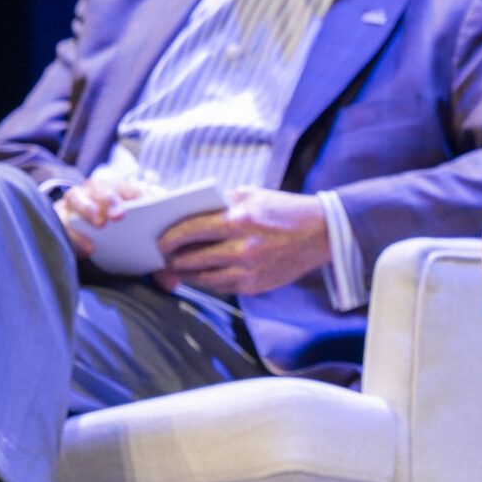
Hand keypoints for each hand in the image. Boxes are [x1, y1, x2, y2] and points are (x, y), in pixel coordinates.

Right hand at [57, 164, 158, 259]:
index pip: (126, 186)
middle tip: (119, 215)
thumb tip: (169, 270)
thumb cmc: (116, 232)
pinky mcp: (57, 217)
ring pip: (76, 197)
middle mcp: (92, 191)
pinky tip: (88, 248)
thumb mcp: (134, 231)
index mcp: (115, 189)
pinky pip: (61, 223)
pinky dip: (74, 235)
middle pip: (101, 188)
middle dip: (111, 199)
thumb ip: (150, 237)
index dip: (135, 192)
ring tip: (99, 225)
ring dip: (88, 208)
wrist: (82, 236)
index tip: (145, 201)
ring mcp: (73, 202)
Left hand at [155, 187, 330, 296]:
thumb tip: (188, 210)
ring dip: (187, 273)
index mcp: (239, 219)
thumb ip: (221, 202)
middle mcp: (242, 248)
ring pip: (203, 277)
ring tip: (179, 267)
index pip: (191, 230)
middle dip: (173, 259)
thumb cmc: (284, 210)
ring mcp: (248, 270)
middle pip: (192, 258)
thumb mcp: (252, 195)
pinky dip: (208, 280)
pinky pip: (221, 286)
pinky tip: (204, 273)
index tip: (161, 241)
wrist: (321, 233)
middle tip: (164, 257)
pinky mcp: (255, 286)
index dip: (170, 237)